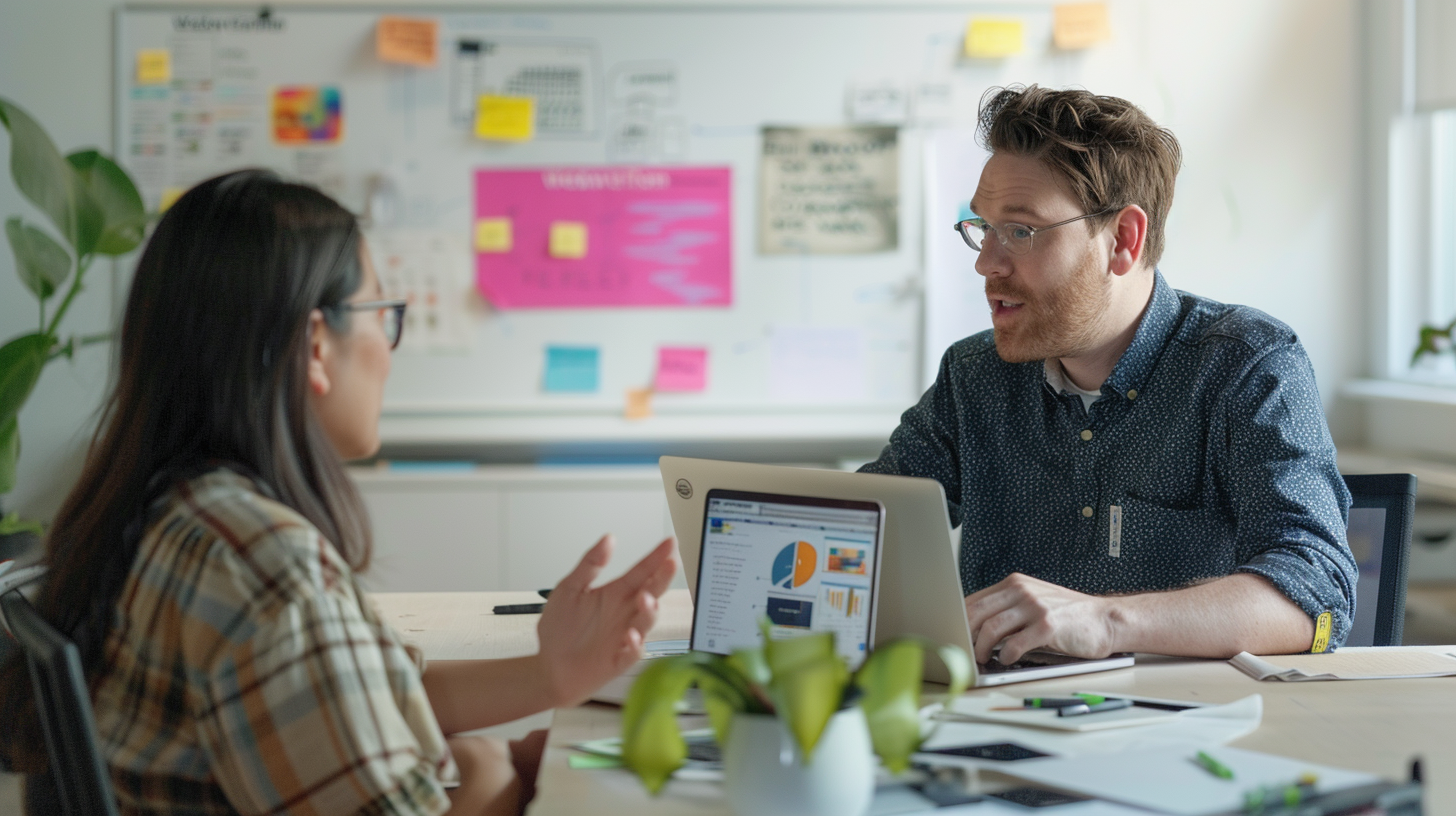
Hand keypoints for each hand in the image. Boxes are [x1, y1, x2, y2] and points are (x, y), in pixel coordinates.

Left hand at [536, 535, 677, 706]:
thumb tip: (608, 539)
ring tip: (646, 600)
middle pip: (651, 592)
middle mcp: (625, 613)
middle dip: (663, 578)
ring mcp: (625, 636)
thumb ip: (590, 564)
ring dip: (649, 611)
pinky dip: (634, 645)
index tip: (670, 542)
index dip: (656, 557)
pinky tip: (631, 636)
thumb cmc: (560, 629)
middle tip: (670, 563)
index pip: (641, 572)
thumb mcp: (569, 588)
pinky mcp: (618, 659)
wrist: (548, 666)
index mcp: (616, 593)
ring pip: (646, 621)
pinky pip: (632, 652)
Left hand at [963, 573, 1115, 664]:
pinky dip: (1005, 656)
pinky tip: (1007, 660)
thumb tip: (975, 628)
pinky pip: (1014, 644)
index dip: (959, 620)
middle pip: (977, 612)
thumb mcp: (1034, 602)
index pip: (974, 600)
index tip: (954, 636)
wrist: (1105, 619)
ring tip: (983, 658)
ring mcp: (1035, 607)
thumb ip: (1008, 608)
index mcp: (1015, 584)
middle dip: (966, 635)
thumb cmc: (1068, 616)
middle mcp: (1022, 591)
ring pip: (991, 628)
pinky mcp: (1048, 626)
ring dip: (981, 648)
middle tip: (965, 651)